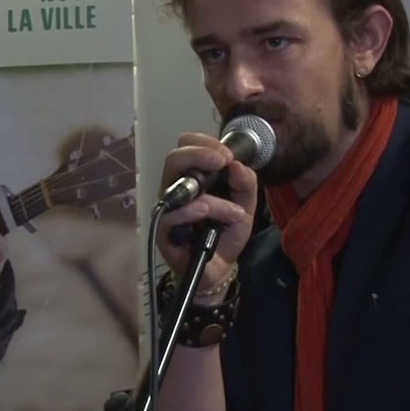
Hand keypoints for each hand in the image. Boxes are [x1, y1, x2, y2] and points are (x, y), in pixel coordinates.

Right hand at [157, 133, 258, 299]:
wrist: (219, 267)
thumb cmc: (225, 231)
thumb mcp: (245, 205)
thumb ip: (246, 183)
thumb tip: (237, 164)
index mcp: (193, 176)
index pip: (187, 145)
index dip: (204, 143)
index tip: (226, 154)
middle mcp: (176, 188)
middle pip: (173, 158)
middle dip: (199, 155)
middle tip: (222, 162)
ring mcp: (168, 209)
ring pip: (179, 188)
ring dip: (212, 199)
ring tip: (235, 214)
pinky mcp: (163, 231)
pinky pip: (172, 215)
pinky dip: (193, 212)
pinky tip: (207, 217)